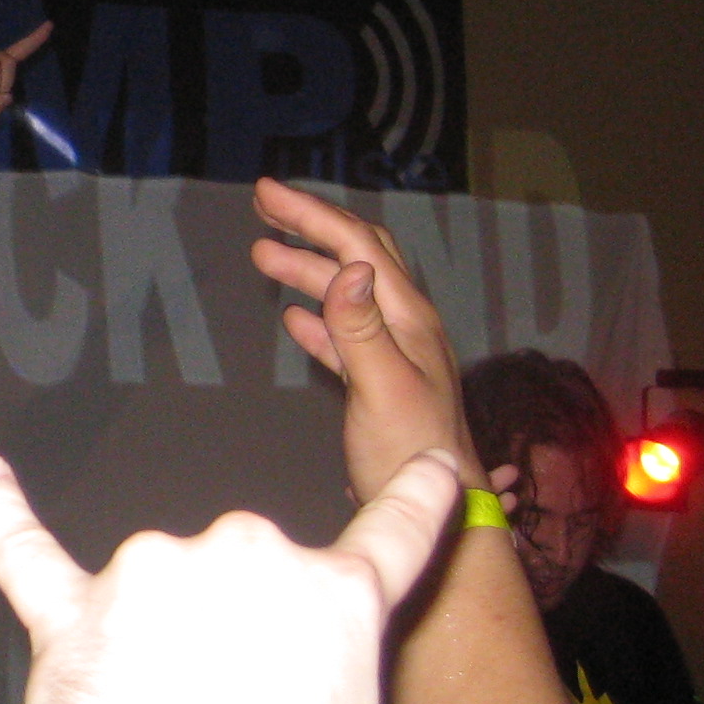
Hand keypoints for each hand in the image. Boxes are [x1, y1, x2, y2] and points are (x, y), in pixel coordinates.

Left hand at [0, 446, 461, 703]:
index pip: (392, 535)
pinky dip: (0, 512)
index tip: (434, 465)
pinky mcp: (70, 619)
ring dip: (149, 644)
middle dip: (231, 638)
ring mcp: (151, 579)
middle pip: (240, 573)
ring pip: (150, 589)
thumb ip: (323, 703)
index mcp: (340, 598)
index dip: (417, 498)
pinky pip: (25, 550)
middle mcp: (246, 556)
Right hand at [248, 178, 471, 500]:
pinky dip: (316, 317)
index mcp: (408, 317)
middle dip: (312, 226)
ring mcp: (393, 353)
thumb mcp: (383, 386)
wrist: (440, 509)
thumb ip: (361, 328)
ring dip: (306, 270)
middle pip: (358, 257)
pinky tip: (293, 321)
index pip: (358, 247)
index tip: (264, 193)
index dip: (312, 215)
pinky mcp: (377, 382)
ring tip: (262, 256)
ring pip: (346, 293)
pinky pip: (344, 334)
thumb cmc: (411, 451)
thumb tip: (345, 269)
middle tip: (264, 207)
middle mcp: (405, 325)